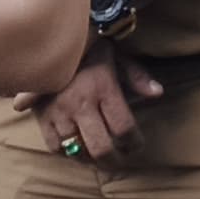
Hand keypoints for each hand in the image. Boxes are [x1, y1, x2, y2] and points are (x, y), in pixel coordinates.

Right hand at [25, 45, 164, 159]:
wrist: (48, 38)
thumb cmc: (89, 47)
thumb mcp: (116, 55)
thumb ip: (137, 75)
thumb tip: (158, 93)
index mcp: (102, 87)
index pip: (124, 128)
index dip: (135, 143)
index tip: (137, 145)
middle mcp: (80, 103)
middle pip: (101, 148)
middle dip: (115, 160)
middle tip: (120, 159)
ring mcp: (59, 112)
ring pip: (78, 151)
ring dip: (92, 159)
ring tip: (101, 156)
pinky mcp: (41, 116)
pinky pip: (55, 147)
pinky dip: (68, 153)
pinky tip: (78, 149)